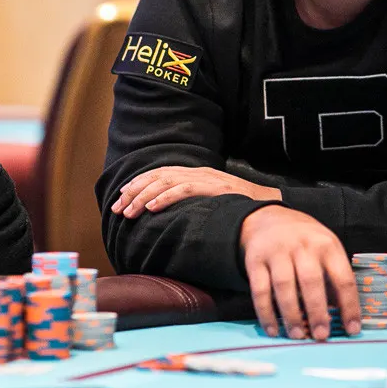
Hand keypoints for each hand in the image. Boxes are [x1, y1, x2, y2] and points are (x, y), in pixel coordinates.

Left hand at [111, 166, 281, 216]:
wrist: (269, 205)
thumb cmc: (240, 208)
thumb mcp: (212, 201)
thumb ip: (192, 202)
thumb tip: (167, 215)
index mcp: (196, 173)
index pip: (159, 174)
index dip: (137, 185)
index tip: (120, 200)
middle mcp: (198, 172)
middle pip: (157, 176)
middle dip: (134, 192)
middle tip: (117, 209)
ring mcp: (206, 178)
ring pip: (166, 182)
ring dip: (144, 197)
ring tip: (129, 211)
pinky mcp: (214, 187)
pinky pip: (184, 189)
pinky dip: (165, 197)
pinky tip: (151, 209)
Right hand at [239, 206, 359, 341]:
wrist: (269, 219)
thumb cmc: (306, 243)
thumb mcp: (326, 250)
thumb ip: (334, 278)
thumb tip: (344, 317)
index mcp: (328, 245)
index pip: (343, 278)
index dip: (349, 306)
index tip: (352, 329)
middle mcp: (303, 246)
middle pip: (311, 281)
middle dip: (317, 311)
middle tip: (321, 336)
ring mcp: (277, 251)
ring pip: (284, 286)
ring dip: (291, 314)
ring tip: (298, 335)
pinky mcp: (255, 260)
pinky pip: (259, 290)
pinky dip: (266, 312)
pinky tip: (273, 330)